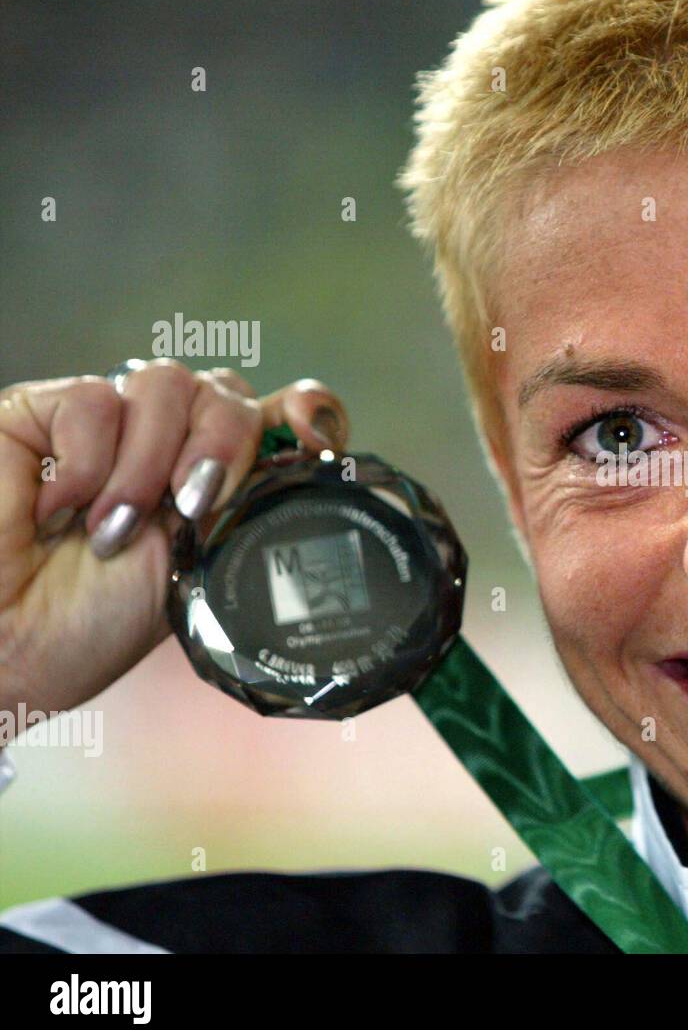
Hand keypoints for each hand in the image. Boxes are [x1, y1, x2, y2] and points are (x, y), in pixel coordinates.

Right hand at [0, 360, 348, 736]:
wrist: (4, 647)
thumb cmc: (89, 623)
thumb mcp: (196, 571)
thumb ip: (243, 509)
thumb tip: (302, 459)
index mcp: (213, 475)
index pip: (278, 414)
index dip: (308, 411)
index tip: (314, 440)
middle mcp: (165, 441)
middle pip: (227, 391)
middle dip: (224, 445)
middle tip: (191, 508)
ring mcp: (106, 422)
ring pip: (169, 382)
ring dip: (149, 464)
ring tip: (112, 529)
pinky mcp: (37, 412)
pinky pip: (94, 399)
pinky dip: (87, 462)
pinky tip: (59, 510)